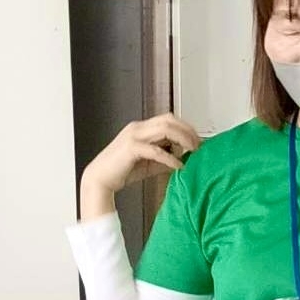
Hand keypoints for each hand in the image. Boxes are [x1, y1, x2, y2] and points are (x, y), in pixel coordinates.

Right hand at [80, 113, 200, 216]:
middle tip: (199, 145)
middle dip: (187, 131)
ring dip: (182, 139)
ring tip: (192, 151)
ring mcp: (133, 136)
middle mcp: (137, 128)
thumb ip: (166, 158)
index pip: (168, 119)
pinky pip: (156, 150)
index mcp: (141, 128)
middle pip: (169, 120)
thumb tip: (184, 159)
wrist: (100, 179)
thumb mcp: (149, 163)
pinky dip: (170, 158)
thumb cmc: (122, 170)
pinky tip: (178, 166)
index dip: (185, 128)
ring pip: (164, 129)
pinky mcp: (131, 148)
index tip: (198, 140)